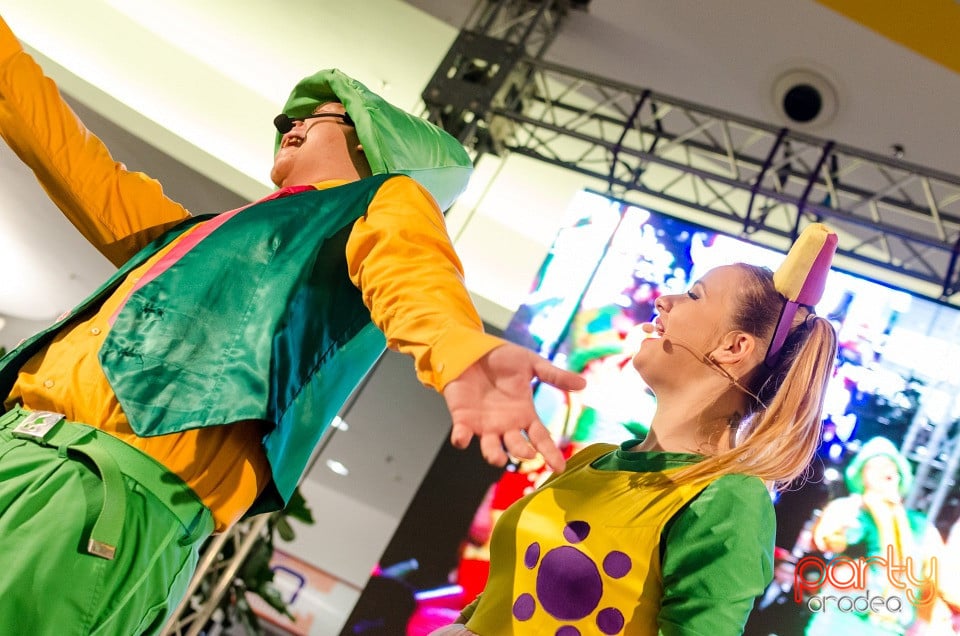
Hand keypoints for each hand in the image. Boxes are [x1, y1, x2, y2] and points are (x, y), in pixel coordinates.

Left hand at [442, 342, 585, 472]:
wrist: (473, 348)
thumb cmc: (502, 357)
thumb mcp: (531, 364)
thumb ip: (555, 375)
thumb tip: (583, 384)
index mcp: (524, 414)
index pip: (540, 438)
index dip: (550, 453)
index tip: (559, 467)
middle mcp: (506, 425)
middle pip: (516, 447)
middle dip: (522, 452)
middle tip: (529, 453)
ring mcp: (484, 424)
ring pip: (490, 448)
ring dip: (494, 455)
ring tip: (498, 458)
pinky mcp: (463, 419)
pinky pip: (462, 435)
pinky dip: (461, 439)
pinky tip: (463, 438)